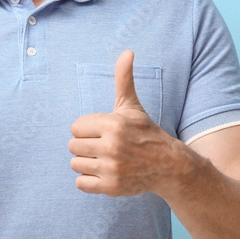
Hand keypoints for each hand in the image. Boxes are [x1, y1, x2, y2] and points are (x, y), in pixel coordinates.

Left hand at [68, 50, 183, 196]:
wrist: (167, 165)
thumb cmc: (143, 132)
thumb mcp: (132, 106)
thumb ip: (124, 79)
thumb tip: (128, 51)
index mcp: (113, 123)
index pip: (75, 127)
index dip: (87, 130)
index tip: (102, 132)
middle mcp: (112, 146)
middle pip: (73, 146)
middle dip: (86, 146)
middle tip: (104, 147)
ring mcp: (112, 168)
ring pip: (75, 164)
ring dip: (86, 163)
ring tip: (104, 160)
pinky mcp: (111, 187)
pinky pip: (81, 183)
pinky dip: (89, 180)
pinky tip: (104, 173)